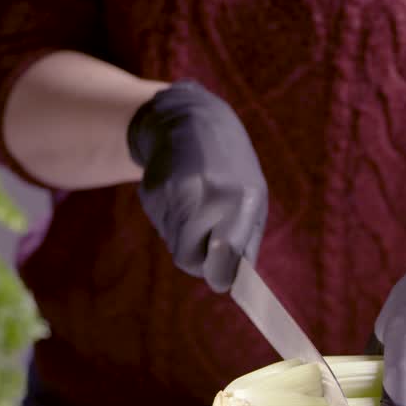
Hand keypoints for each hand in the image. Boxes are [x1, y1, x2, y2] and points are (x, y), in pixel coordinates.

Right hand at [127, 80, 266, 292]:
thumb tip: (234, 284)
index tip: (221, 281)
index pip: (225, 252)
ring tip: (197, 205)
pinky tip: (180, 193)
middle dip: (198, 259)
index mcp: (241, 198)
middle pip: (189, 259)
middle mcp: (207, 194)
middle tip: (210, 240)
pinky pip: (161, 226)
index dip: (220, 275)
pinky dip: (171, 220)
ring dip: (185, 237)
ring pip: (174, 244)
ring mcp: (175, 191)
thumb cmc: (233, 170)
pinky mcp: (151, 191)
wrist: (192, 121)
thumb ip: (246, 243)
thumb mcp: (254, 198)